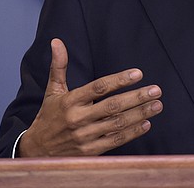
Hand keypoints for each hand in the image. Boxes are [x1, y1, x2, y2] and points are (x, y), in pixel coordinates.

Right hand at [18, 38, 162, 156]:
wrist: (36, 152)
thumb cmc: (48, 117)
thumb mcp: (52, 91)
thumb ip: (59, 66)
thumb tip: (57, 41)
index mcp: (70, 101)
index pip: (99, 88)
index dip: (119, 80)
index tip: (138, 73)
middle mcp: (77, 118)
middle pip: (112, 106)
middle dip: (137, 97)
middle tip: (156, 90)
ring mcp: (84, 136)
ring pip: (117, 124)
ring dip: (140, 114)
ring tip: (157, 105)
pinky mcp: (89, 152)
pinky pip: (114, 141)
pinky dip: (132, 133)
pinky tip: (146, 124)